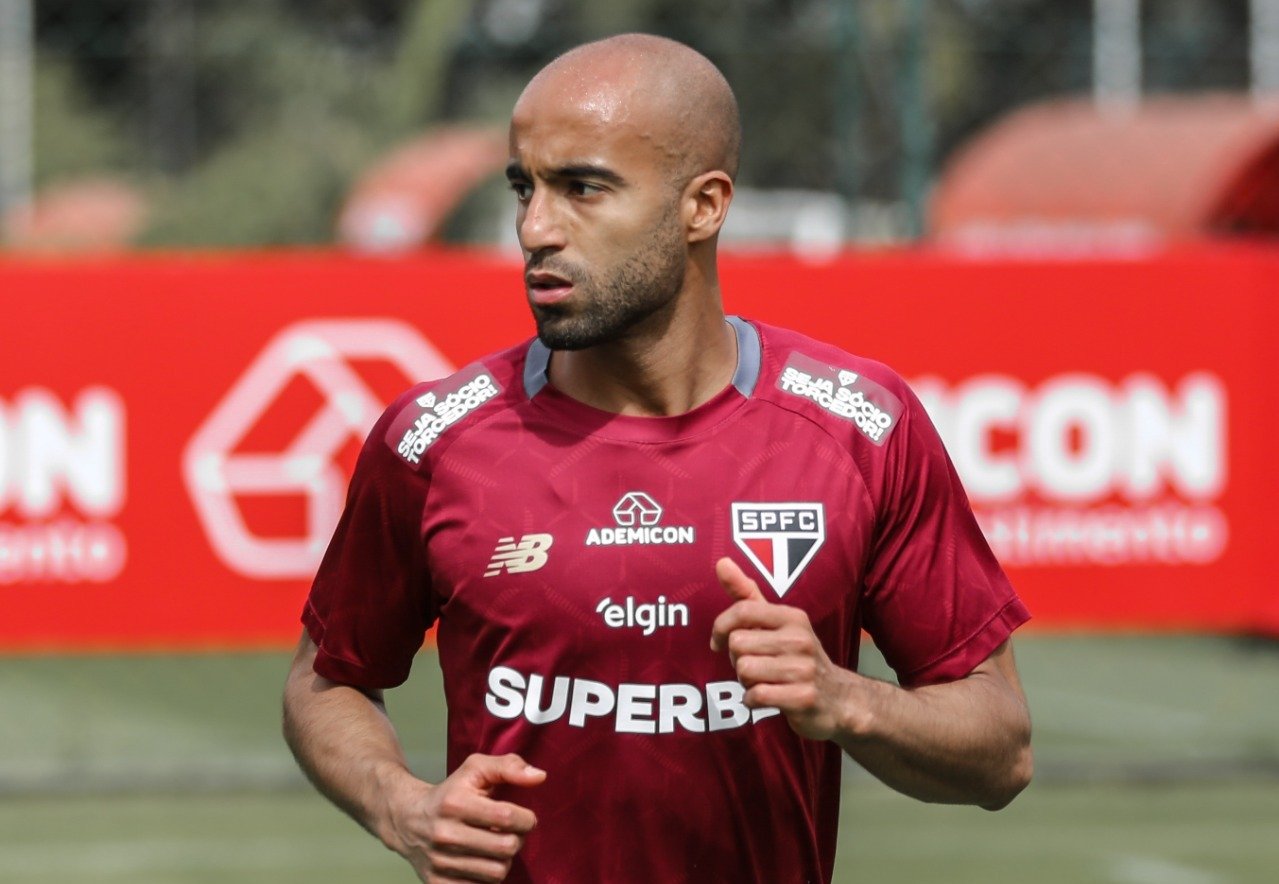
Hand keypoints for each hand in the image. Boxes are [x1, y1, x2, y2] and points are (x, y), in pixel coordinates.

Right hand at [384, 753, 544, 882]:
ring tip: (496, 847)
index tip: (524, 817)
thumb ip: (509, 766)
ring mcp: (439, 862)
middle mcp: (445, 834)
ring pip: (497, 872)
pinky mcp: (437, 883)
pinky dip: (487, 877)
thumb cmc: (451, 792)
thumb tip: (540, 777)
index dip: (526, 819)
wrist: (407, 819)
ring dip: (504, 860)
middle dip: (517, 840)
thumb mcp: (475, 769)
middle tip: (511, 833)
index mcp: (456, 803)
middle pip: (506, 848)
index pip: (507, 817)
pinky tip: (482, 861)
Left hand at [710, 557, 857, 741]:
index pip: (743, 611)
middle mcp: (800, 639)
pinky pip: (756, 696)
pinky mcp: (803, 698)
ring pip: (744, 670)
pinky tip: (768, 697)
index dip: (720, 627)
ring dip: (745, 681)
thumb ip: (746, 594)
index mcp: (792, 617)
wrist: (838, 699)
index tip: (718, 642)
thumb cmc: (797, 656)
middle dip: (737, 659)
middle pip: (738, 644)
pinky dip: (753, 700)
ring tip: (764, 680)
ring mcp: (804, 669)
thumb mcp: (776, 622)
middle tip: (754, 665)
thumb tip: (721, 562)